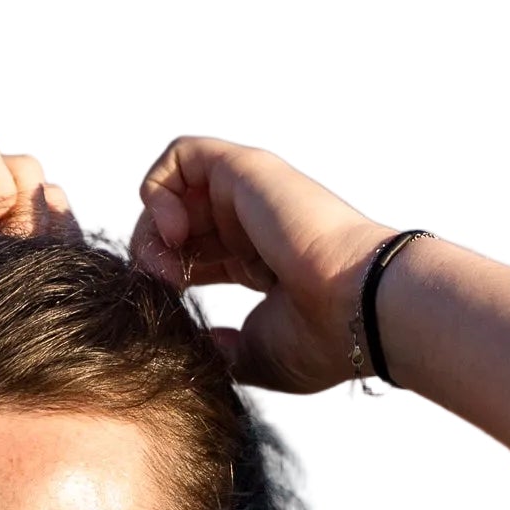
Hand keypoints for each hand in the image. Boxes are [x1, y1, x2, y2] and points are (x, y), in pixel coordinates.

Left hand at [129, 141, 393, 391]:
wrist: (358, 305)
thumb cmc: (321, 337)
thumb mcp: (256, 354)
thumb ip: (222, 350)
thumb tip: (194, 350)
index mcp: (260, 261)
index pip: (196, 258)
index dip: (170, 282)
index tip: (172, 314)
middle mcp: (255, 222)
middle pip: (179, 224)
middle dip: (154, 257)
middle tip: (162, 291)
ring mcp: (251, 192)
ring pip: (174, 190)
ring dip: (151, 229)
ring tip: (166, 267)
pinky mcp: (245, 168)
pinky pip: (181, 154)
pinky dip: (159, 189)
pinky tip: (173, 232)